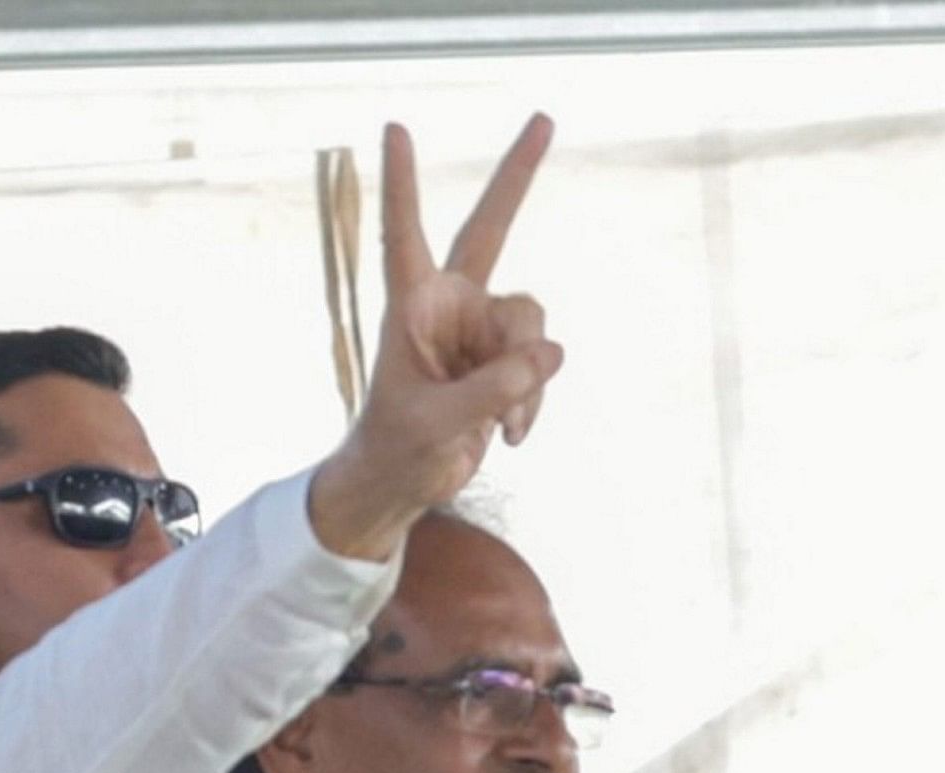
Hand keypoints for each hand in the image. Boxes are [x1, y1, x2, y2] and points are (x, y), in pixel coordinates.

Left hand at [309, 115, 566, 560]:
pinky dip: (532, 400)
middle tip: (544, 117)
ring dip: (527, 378)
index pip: (405, 236)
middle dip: (517, 175)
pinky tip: (509, 432)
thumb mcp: (436, 425)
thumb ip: (491, 389)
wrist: (404, 483)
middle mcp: (448, 305)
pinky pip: (542, 360)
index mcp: (410, 309)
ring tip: (500, 422)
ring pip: (531, 322)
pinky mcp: (506, 354)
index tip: (395, 128)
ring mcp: (480, 327)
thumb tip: (550, 353)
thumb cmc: (396, 449)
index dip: (402, 184)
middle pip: (490, 228)